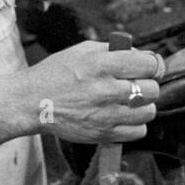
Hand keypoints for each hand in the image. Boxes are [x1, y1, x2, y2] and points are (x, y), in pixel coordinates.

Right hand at [24, 40, 165, 144]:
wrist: (31, 103)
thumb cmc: (56, 74)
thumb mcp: (82, 50)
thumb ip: (114, 50)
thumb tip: (142, 55)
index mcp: (101, 64)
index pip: (149, 64)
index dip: (153, 65)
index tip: (149, 67)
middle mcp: (105, 90)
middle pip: (152, 90)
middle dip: (148, 85)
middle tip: (136, 84)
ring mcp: (105, 115)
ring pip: (149, 112)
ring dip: (143, 106)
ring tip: (128, 101)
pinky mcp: (103, 134)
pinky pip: (139, 132)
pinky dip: (135, 124)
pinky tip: (122, 116)